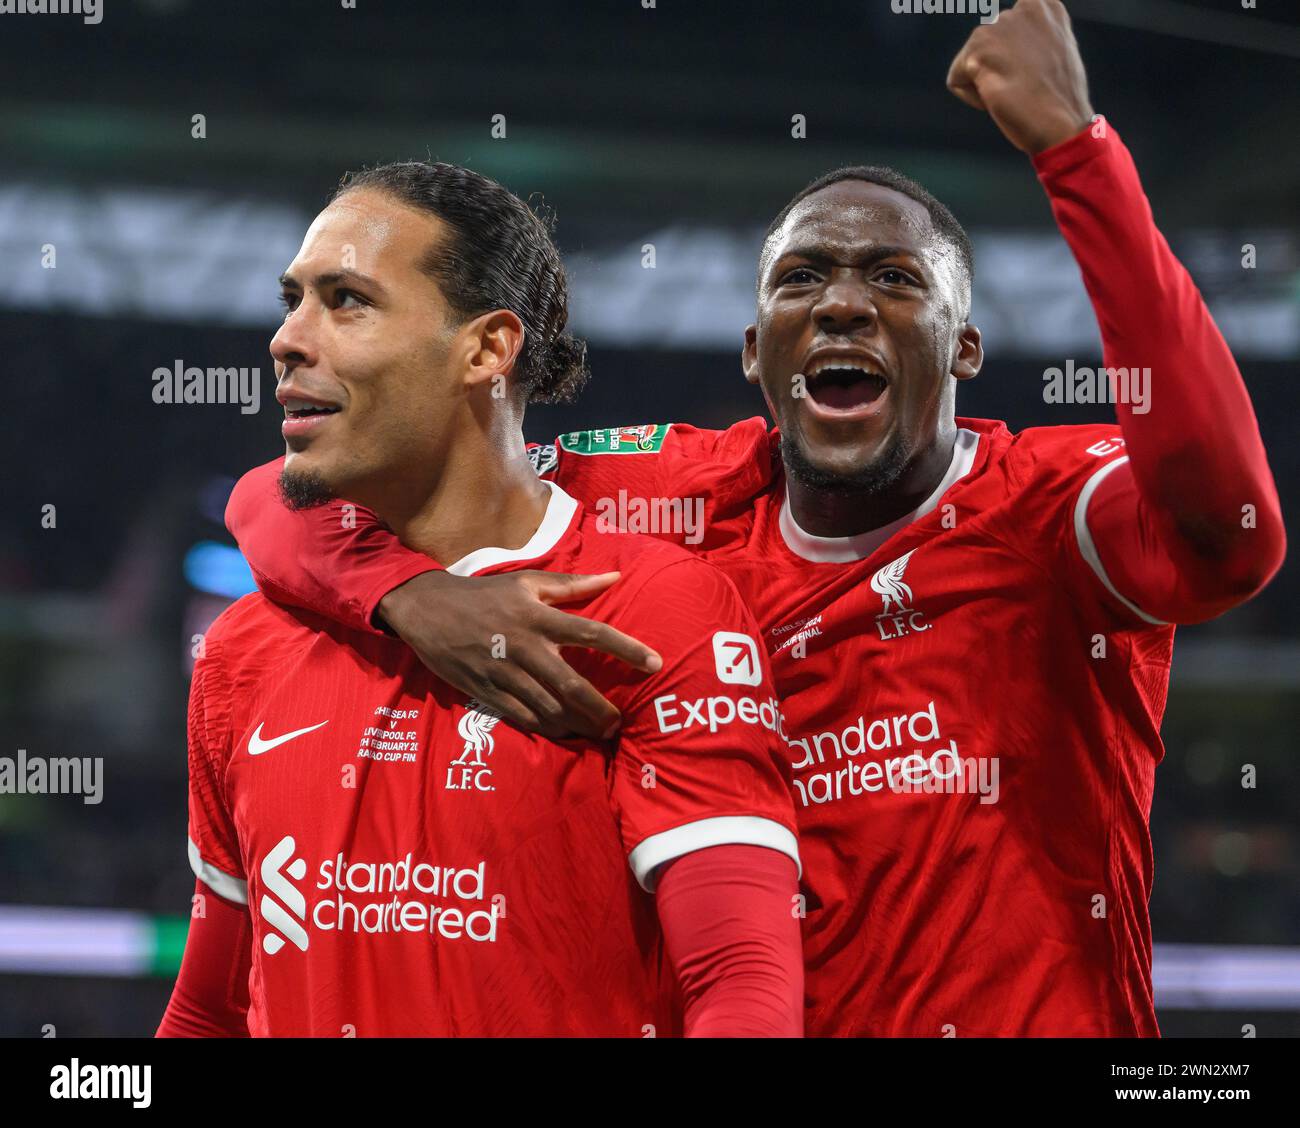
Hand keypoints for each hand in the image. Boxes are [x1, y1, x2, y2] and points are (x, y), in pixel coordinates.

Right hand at [377, 569, 661, 740]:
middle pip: (572, 684)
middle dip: (600, 708)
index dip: (627, 648)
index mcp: (539, 617)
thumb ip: (573, 585)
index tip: (655, 663)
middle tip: (618, 723)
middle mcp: (525, 647)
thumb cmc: (484, 594)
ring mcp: (505, 673)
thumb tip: (615, 577)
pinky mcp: (487, 691)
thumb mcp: (527, 582)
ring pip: (548, 708)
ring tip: (597, 732)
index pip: (593, 633)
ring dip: (576, 724)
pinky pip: (522, 717)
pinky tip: (563, 732)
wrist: (427, 609)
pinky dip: (546, 728)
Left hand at [946, 0, 1094, 154]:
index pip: (1003, 36)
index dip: (1013, 65)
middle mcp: (1019, 8)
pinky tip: (999, 98)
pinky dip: (973, 99)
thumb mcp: (1052, 54)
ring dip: (987, 84)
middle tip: (1025, 87)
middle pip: (984, 48)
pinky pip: (956, 81)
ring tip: (1016, 92)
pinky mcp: (978, 49)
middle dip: (998, 71)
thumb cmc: (1059, 100)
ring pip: (969, 63)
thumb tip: (1009, 49)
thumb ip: (1030, 41)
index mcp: (1042, 6)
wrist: (1060, 123)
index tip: (1034, 76)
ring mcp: (998, 26)